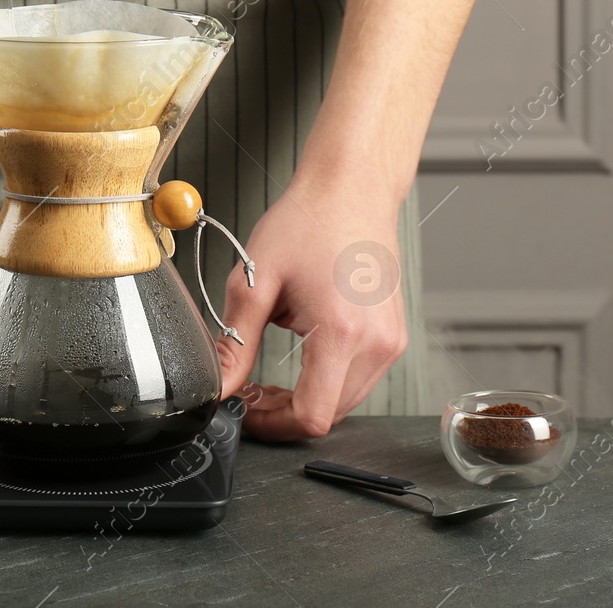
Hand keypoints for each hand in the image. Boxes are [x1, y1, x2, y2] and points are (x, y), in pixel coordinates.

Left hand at [216, 178, 407, 440]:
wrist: (352, 188)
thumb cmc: (309, 221)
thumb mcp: (255, 280)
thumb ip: (234, 342)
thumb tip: (218, 386)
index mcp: (341, 331)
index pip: (312, 416)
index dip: (273, 424)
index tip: (247, 410)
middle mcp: (376, 342)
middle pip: (330, 414)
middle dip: (285, 413)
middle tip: (250, 391)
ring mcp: (391, 341)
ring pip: (346, 401)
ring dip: (307, 396)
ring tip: (272, 374)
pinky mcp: (394, 335)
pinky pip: (360, 379)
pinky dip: (329, 379)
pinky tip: (304, 354)